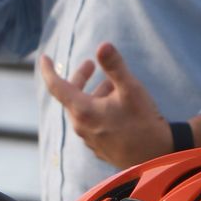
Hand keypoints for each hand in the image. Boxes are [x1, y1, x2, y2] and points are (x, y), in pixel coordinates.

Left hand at [39, 43, 171, 170]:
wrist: (156, 156)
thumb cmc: (143, 121)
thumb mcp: (131, 89)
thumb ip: (115, 66)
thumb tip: (103, 45)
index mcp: (83, 111)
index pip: (56, 86)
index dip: (49, 70)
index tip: (45, 58)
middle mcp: (81, 127)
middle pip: (72, 96)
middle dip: (80, 78)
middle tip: (91, 64)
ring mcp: (89, 139)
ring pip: (83, 109)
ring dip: (93, 94)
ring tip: (112, 85)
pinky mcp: (99, 147)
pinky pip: (91, 122)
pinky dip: (98, 109)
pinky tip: (116, 107)